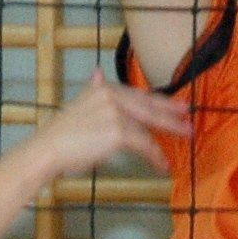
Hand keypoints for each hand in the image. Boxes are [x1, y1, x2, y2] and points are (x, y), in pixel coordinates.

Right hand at [27, 72, 187, 176]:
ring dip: (166, 138)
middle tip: (189, 122)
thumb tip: (98, 73)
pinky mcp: (118, 132)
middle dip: (172, 116)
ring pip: (148, 128)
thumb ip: (93, 91)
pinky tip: (161, 164)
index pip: (139, 95)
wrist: (48, 149)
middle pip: (149, 107)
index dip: (161, 102)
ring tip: (182, 144)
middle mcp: (111, 95)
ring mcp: (116, 113)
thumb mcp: (79, 106)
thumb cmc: (60, 135)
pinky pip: (143, 144)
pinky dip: (154, 156)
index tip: (178, 106)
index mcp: (104, 88)